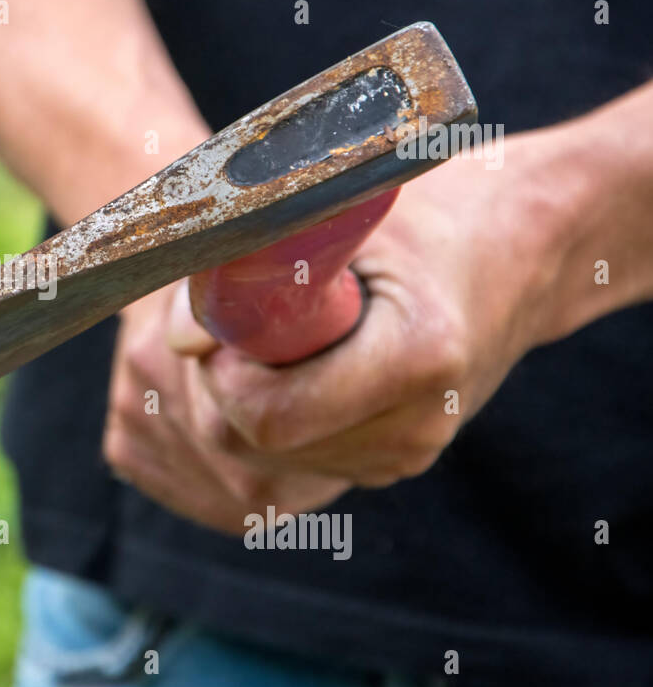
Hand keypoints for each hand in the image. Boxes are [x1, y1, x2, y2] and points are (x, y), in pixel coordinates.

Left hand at [102, 130, 569, 533]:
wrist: (511, 255)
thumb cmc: (420, 220)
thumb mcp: (333, 218)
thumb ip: (246, 272)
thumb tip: (176, 343)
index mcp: (418, 357)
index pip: (266, 414)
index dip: (221, 369)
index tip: (223, 320)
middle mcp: (416, 427)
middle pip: (251, 442)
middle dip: (220, 383)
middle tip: (237, 323)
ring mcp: (403, 457)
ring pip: (259, 460)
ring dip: (239, 401)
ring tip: (278, 336)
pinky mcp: (385, 468)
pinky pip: (283, 463)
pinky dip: (265, 417)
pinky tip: (295, 367)